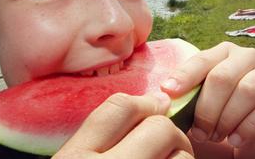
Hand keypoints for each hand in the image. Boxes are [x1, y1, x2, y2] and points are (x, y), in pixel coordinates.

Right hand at [54, 93, 193, 158]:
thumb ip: (93, 141)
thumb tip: (150, 105)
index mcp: (73, 157)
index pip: (118, 108)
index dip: (144, 102)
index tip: (156, 105)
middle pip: (159, 128)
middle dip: (170, 132)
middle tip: (171, 143)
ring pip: (181, 155)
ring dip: (181, 157)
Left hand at [161, 41, 254, 147]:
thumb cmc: (234, 104)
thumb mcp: (213, 96)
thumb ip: (193, 94)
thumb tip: (164, 98)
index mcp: (224, 52)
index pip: (201, 60)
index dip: (184, 76)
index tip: (168, 93)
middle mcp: (249, 55)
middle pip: (222, 78)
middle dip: (207, 110)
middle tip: (199, 133)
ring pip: (247, 91)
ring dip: (228, 119)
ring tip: (218, 138)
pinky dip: (250, 126)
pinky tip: (237, 140)